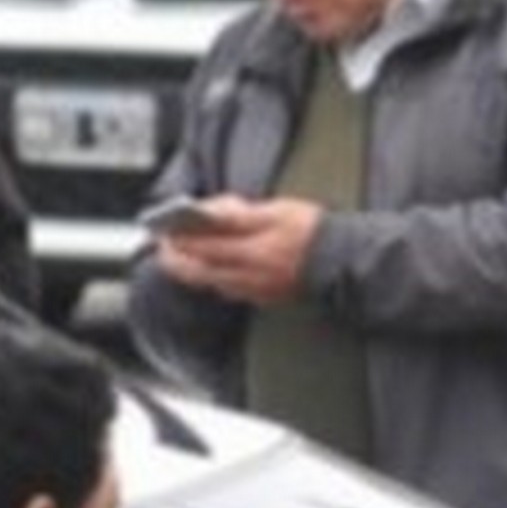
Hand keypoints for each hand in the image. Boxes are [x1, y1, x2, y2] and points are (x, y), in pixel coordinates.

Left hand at [154, 195, 320, 304]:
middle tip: (163, 250)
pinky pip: (230, 290)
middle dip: (177, 261)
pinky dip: (214, 280)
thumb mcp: (277, 210)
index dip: (180, 240)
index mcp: (253, 249)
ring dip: (192, 272)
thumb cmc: (313, 231)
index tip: (164, 232)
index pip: (204, 246)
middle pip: (201, 271)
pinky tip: (210, 272)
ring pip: (212, 283)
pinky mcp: (265, 297)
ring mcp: (256, 289)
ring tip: (179, 259)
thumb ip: (240, 213)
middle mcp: (250, 274)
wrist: (343, 262)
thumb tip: (211, 214)